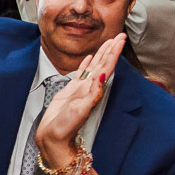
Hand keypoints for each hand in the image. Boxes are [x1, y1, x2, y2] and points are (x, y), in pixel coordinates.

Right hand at [37, 34, 120, 165]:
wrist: (54, 139)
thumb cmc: (65, 128)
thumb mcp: (79, 111)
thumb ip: (91, 94)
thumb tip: (102, 76)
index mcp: (92, 90)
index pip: (106, 67)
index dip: (113, 53)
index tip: (120, 39)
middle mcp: (88, 88)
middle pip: (102, 64)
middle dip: (111, 49)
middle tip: (119, 35)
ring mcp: (80, 89)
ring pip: (93, 67)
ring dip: (101, 54)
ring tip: (107, 42)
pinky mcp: (70, 92)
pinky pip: (80, 74)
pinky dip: (85, 65)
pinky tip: (88, 58)